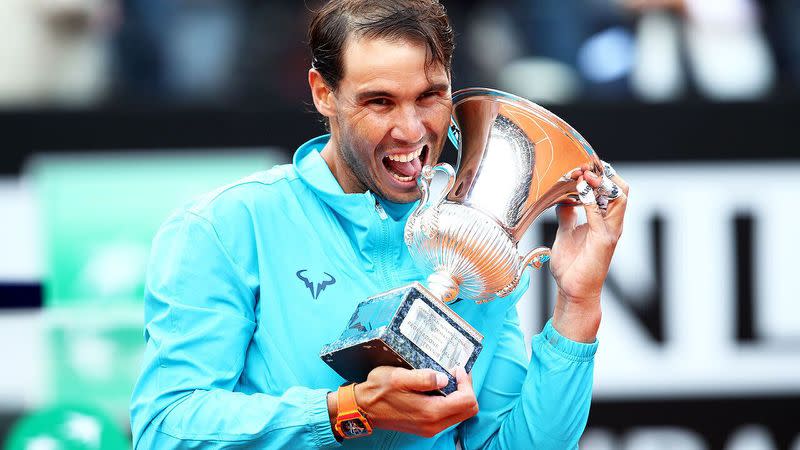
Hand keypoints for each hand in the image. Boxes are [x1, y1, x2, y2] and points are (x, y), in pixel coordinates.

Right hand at [330, 366, 477, 437]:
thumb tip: (444, 378)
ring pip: (461, 413)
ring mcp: (431, 428)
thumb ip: (423, 377)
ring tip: (448, 378)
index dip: (466, 383)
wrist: (363, 408)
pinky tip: (440, 388)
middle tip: (455, 372)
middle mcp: (434, 424)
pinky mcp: (427, 427)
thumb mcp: (399, 377)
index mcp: (430, 412)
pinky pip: (450, 416)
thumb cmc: (379, 390)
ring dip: (459, 395)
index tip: (456, 369)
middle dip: (466, 388)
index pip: (467, 401)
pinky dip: (451, 402)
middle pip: (468, 410)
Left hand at [549, 163, 629, 341]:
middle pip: (620, 187)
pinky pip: (600, 215)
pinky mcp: (604, 241)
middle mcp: (611, 223)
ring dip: (600, 182)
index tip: (579, 164)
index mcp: (604, 219)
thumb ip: (568, 215)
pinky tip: (577, 193)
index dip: (598, 172)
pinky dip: (589, 201)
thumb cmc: (572, 265)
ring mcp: (610, 231)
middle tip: (582, 166)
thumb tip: (563, 199)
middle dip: (602, 172)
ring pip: (619, 197)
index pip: (610, 187)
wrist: (573, 290)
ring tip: (583, 175)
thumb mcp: (565, 232)